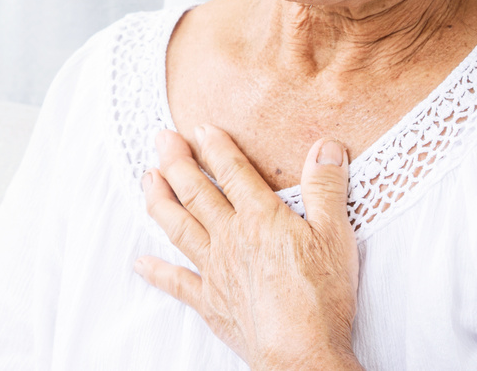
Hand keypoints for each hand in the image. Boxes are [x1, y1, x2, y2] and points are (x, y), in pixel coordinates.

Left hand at [135, 126, 361, 370]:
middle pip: (196, 192)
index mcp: (260, 218)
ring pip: (179, 228)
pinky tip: (140, 263)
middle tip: (159, 138)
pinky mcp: (211, 302)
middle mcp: (230, 238)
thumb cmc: (321, 295)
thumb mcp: (336, 234)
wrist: (301, 352)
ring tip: (146, 178)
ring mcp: (216, 270)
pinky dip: (157, 272)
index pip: (233, 172)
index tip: (200, 128)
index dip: (216, 147)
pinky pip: (178, 283)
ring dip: (160, 200)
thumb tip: (326, 147)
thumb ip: (327, 187)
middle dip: (176, 162)